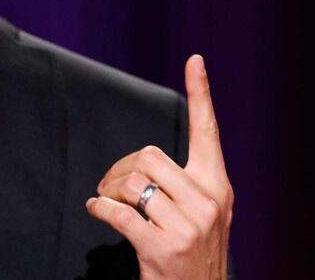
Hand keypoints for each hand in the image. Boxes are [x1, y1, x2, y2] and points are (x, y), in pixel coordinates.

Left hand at [85, 55, 233, 279]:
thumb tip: (143, 162)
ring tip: (107, 202)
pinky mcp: (164, 249)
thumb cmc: (194, 254)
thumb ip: (186, 185)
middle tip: (111, 186)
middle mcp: (208, 202)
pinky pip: (119, 214)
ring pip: (132, 183)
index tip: (195, 60)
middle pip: (149, 156)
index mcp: (218, 187)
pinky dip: (99, 210)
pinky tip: (96, 211)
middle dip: (121, 169)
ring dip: (109, 190)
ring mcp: (188, 227)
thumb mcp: (205, 215)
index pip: (209, 132)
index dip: (201, 95)